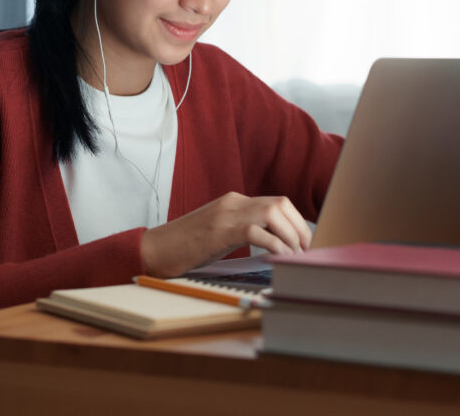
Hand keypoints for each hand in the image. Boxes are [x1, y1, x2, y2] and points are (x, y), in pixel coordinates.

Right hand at [140, 192, 311, 277]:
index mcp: (234, 201)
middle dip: (300, 228)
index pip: (278, 202)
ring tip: (296, 257)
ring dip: (290, 235)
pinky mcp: (219, 231)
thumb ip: (243, 230)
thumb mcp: (220, 234)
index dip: (297, 222)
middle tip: (306, 252)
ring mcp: (225, 214)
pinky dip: (273, 245)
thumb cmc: (185, 247)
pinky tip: (278, 258)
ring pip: (273, 212)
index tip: (305, 243)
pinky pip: (256, 231)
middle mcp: (233, 202)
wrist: (153, 250)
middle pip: (281, 203)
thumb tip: (274, 243)